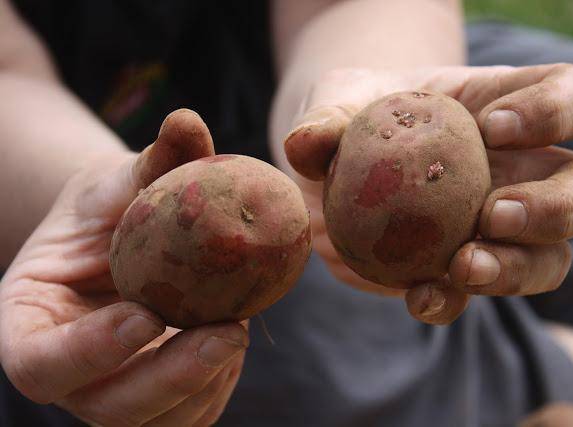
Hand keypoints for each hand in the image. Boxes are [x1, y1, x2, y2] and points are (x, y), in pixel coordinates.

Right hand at [0, 110, 247, 425]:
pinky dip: (215, 389)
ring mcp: (112, 389)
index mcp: (31, 323)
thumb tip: (188, 121)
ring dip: (201, 387)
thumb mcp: (119, 181)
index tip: (145, 315)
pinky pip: (186, 417)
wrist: (125, 238)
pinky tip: (235, 342)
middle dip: (168, 378)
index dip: (88, 351)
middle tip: (227, 336)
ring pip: (152, 423)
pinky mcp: (157, 397)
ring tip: (237, 332)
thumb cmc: (109, 208)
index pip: (39, 363)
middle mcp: (69, 369)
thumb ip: (151, 161)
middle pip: (105, 406)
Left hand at [284, 65, 572, 323]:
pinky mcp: (464, 269)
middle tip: (492, 214)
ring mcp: (500, 227)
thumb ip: (326, 119)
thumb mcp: (335, 103)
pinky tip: (418, 299)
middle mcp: (522, 171)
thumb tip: (305, 146)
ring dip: (518, 269)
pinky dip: (452, 301)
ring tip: (463, 268)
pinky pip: (476, 293)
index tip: (494, 129)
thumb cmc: (352, 117)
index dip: (557, 112)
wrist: (335, 168)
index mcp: (507, 108)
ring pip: (552, 257)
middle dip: (558, 207)